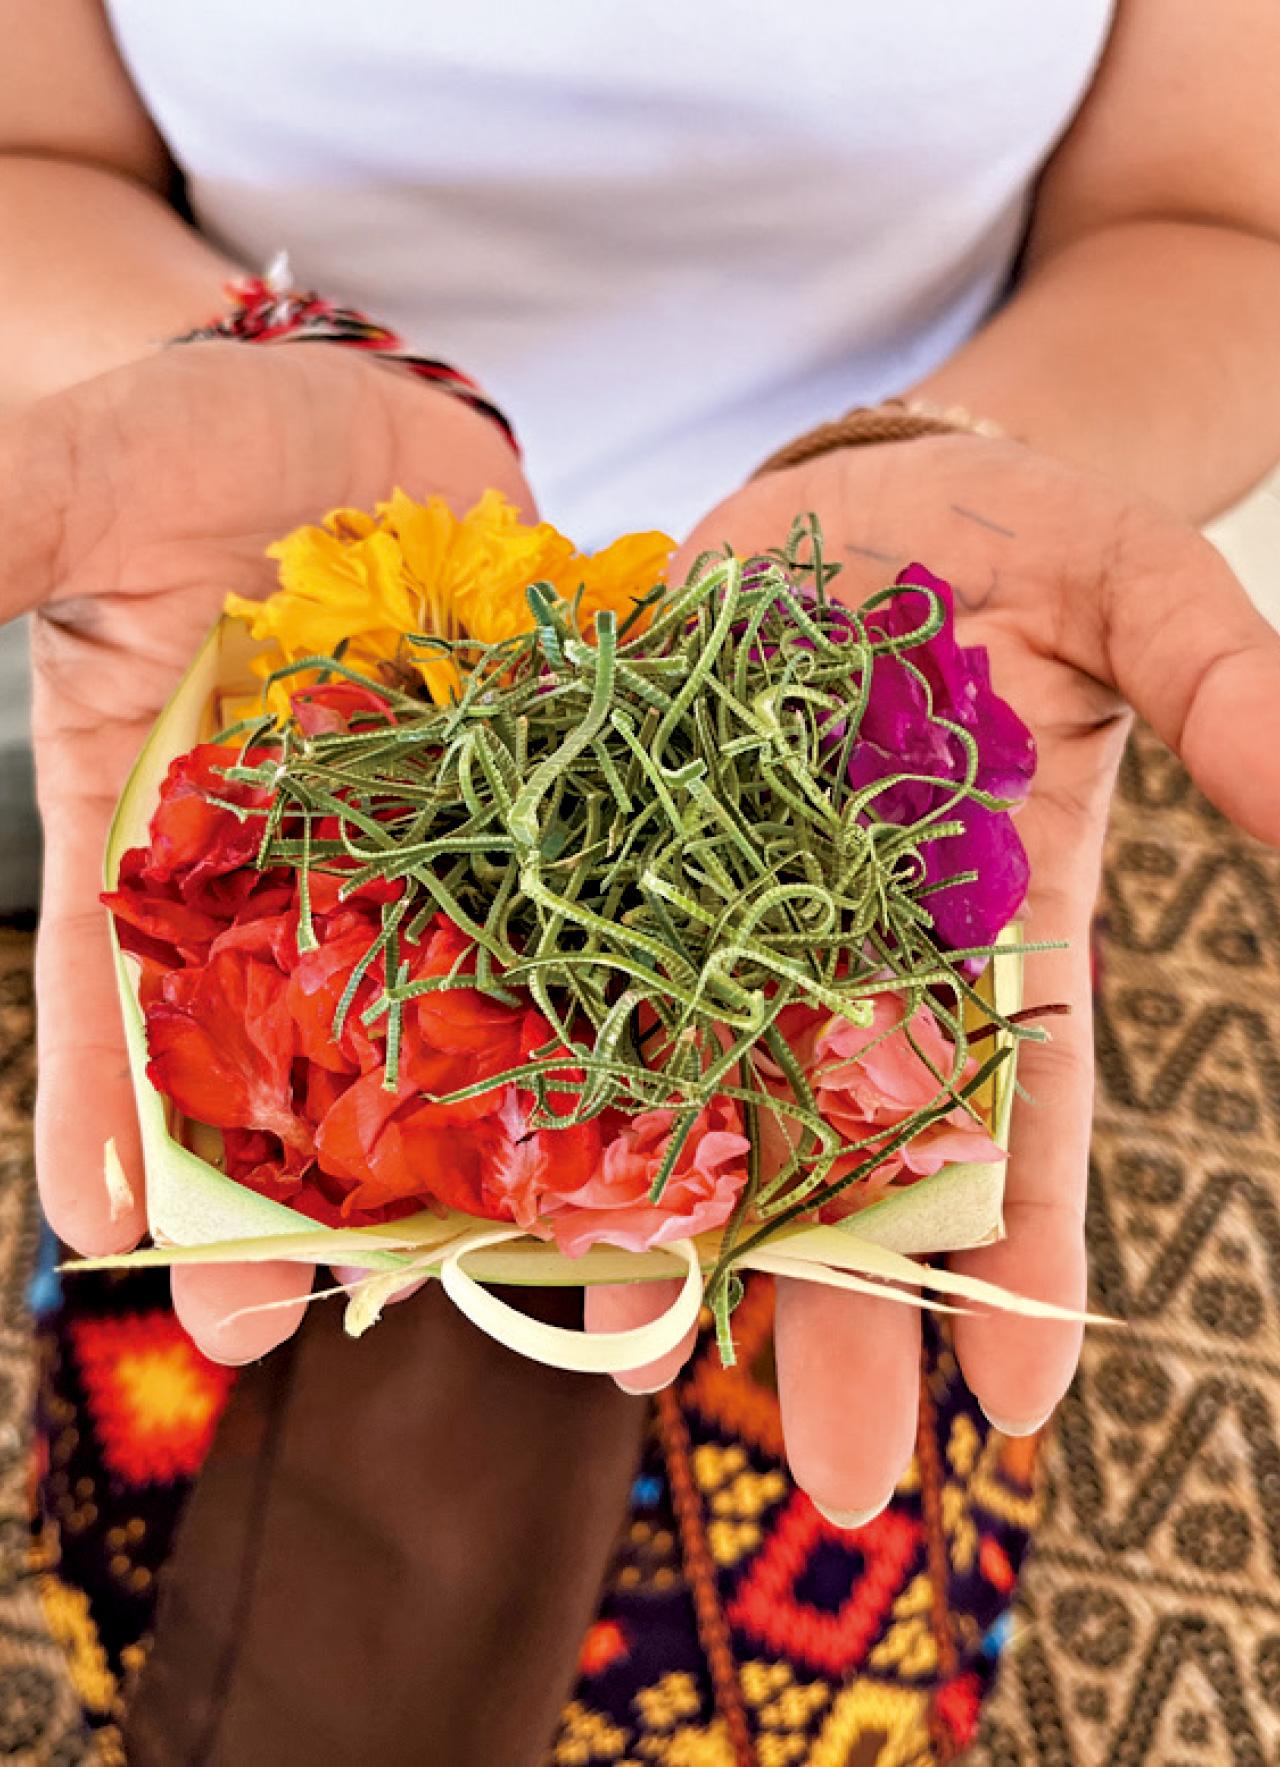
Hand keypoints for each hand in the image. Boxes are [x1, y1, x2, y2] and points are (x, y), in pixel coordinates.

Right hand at [1, 340, 531, 1362]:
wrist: (370, 421)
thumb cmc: (201, 447)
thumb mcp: (83, 484)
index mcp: (164, 838)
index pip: (113, 989)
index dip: (103, 1105)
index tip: (111, 1232)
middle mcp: (301, 887)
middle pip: (286, 1053)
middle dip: (284, 1182)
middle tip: (285, 1324)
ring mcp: (439, 870)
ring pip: (455, 1025)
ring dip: (475, 1144)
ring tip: (493, 1264)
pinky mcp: (557, 831)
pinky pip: (597, 924)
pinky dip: (629, 1007)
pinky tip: (674, 1104)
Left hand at [591, 434, 1279, 1522]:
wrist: (851, 498)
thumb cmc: (1018, 548)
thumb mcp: (1139, 591)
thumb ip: (1227, 692)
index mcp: (993, 933)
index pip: (1022, 1120)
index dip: (1027, 1256)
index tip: (1027, 1401)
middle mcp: (854, 959)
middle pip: (853, 1159)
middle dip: (848, 1313)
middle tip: (841, 1487)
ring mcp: (724, 922)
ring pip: (701, 1104)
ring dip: (673, 1238)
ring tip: (634, 1372)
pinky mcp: (612, 864)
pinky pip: (576, 989)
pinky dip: (547, 1079)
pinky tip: (506, 1185)